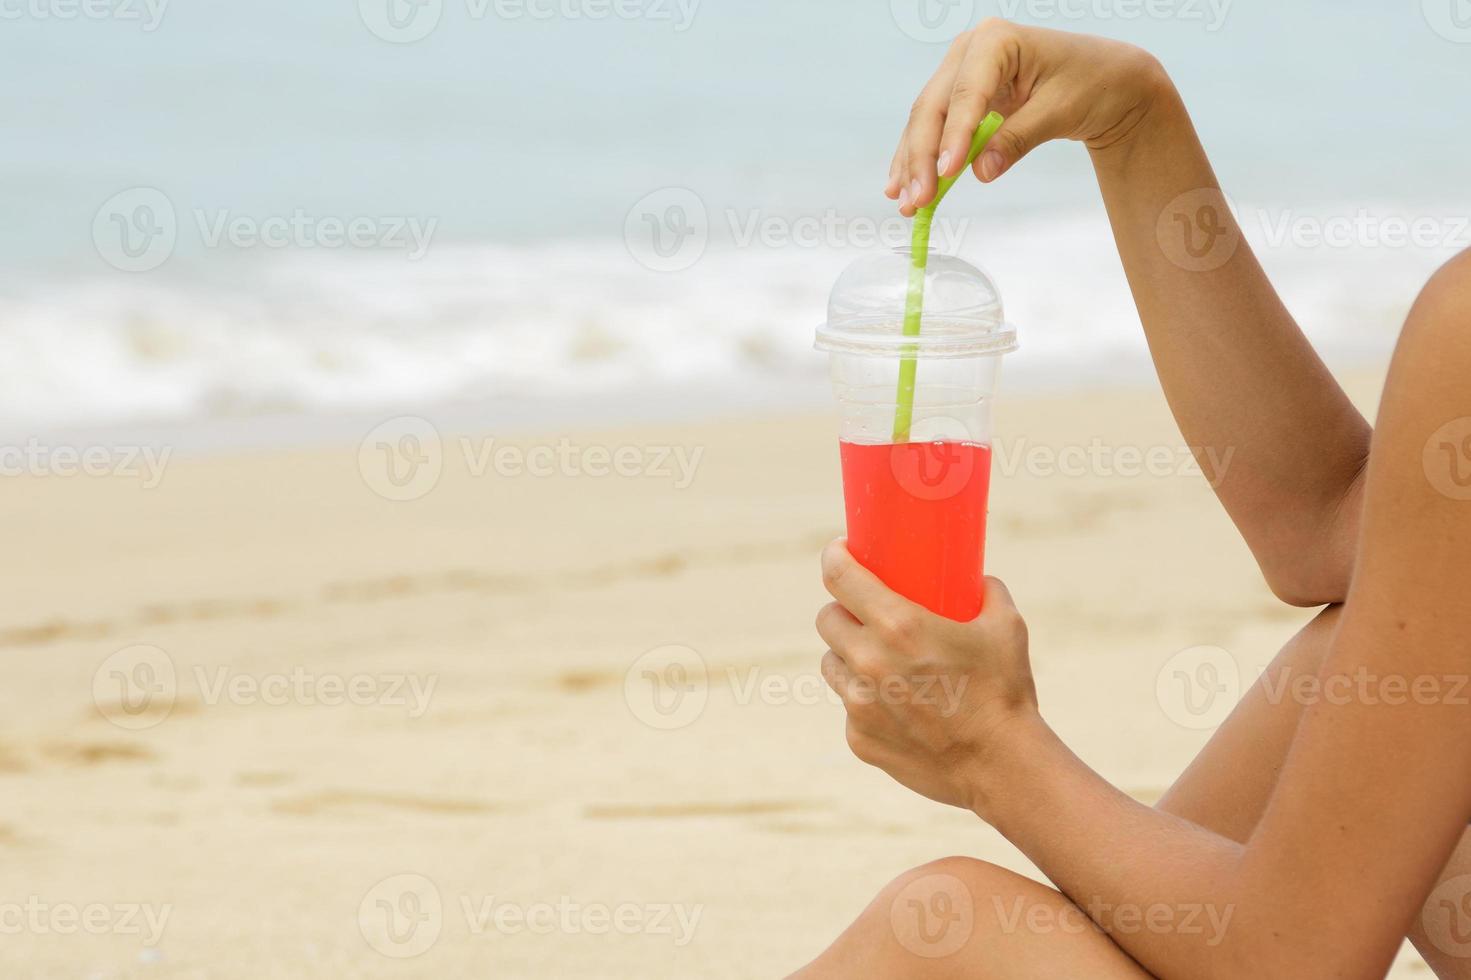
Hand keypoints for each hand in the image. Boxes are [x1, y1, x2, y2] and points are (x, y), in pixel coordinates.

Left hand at [816, 539, 1039, 813]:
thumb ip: (986, 592)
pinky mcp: (858, 739)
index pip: (838, 576)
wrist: (1002, 766)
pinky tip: (895, 705)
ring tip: (877, 660)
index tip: (840, 551)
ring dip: (847, 656)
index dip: (834, 556)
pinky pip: (849, 707)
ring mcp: (858, 704)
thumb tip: (977, 579)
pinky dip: (865, 701)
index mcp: (898, 625)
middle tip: (864, 613)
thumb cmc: (1005, 691)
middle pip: (827, 619)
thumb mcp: (1005, 626)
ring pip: (832, 664)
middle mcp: (868, 662)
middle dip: (842, 610)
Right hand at [888, 19, 1171, 214]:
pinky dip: (919, 159)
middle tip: (917, 199)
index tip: (946, 173)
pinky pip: (933, 129)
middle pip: (934, 108)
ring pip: (925, 121)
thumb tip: (981, 172)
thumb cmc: (1091, 83)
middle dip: (922, 157)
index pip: (967, 94)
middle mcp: (969, 51)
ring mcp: (959, 72)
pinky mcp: (959, 96)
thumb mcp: (1059, 110)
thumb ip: (1018, 139)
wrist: (1104, 79)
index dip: (953, 136)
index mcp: (996, 40)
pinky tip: (902, 186)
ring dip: (912, 164)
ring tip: (905, 203)